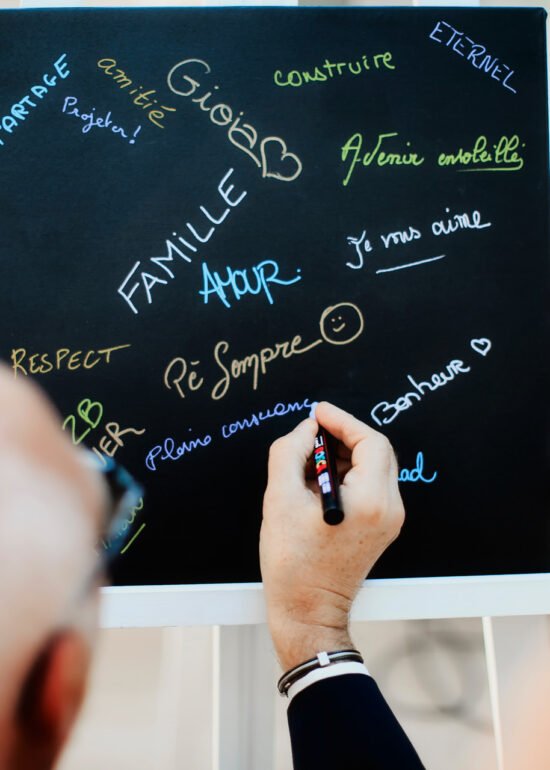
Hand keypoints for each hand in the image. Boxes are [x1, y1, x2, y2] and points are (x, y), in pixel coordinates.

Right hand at [259, 401, 403, 670]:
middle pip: (376, 451)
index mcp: (371, 500)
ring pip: (372, 467)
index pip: (369, 440)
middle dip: (342, 436)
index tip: (318, 413)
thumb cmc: (294, 564)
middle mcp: (389, 509)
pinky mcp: (380, 527)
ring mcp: (388, 520)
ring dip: (342, 456)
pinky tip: (316, 482)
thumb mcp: (280, 499)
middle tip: (311, 435)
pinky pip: (369, 486)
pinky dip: (345, 474)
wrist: (308, 611)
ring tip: (306, 463)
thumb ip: (290, 452)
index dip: (342, 420)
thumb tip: (306, 429)